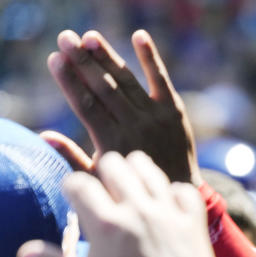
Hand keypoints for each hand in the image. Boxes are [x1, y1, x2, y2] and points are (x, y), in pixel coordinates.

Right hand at [16, 151, 217, 256]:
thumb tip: (24, 253)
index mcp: (105, 226)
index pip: (79, 184)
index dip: (73, 186)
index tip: (75, 196)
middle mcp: (137, 212)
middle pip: (115, 165)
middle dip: (105, 171)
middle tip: (107, 188)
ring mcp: (168, 215)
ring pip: (150, 170)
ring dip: (139, 172)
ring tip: (134, 185)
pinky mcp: (193, 224)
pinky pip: (185, 190)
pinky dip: (176, 192)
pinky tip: (169, 203)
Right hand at [45, 29, 200, 184]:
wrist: (177, 189)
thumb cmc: (130, 183)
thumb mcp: (98, 178)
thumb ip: (72, 157)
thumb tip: (46, 136)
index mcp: (112, 143)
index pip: (86, 105)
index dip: (70, 81)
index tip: (55, 59)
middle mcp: (134, 127)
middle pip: (104, 88)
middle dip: (83, 61)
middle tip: (65, 38)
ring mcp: (156, 117)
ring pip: (127, 81)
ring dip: (108, 57)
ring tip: (89, 37)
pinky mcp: (174, 111)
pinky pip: (160, 80)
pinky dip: (151, 58)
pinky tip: (139, 36)